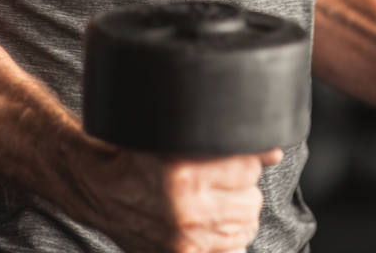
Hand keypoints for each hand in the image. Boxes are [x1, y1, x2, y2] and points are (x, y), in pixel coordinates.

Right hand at [81, 143, 282, 252]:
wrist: (100, 188)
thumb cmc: (138, 155)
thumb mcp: (175, 135)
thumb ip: (225, 141)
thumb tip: (274, 151)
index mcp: (184, 172)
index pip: (249, 168)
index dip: (243, 158)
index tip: (229, 157)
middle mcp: (186, 210)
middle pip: (252, 200)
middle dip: (242, 186)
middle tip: (221, 177)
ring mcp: (186, 240)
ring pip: (246, 227)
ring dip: (238, 212)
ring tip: (216, 198)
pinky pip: (232, 250)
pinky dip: (229, 238)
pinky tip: (214, 223)